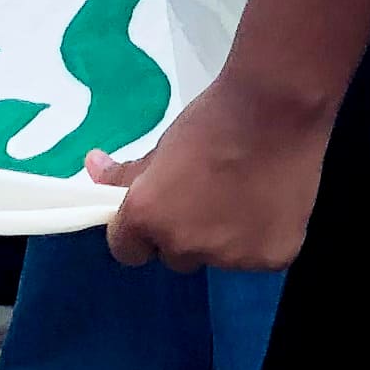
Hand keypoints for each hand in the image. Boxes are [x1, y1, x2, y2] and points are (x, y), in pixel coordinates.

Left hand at [98, 76, 329, 274]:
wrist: (275, 110)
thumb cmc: (212, 121)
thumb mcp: (160, 146)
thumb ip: (127, 174)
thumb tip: (95, 169)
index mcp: (148, 217)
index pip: (127, 250)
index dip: (137, 233)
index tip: (154, 214)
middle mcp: (186, 245)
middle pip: (175, 257)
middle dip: (182, 235)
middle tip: (202, 198)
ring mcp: (232, 257)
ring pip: (217, 259)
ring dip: (222, 239)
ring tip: (239, 195)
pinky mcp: (272, 258)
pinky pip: (256, 258)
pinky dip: (258, 239)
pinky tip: (266, 203)